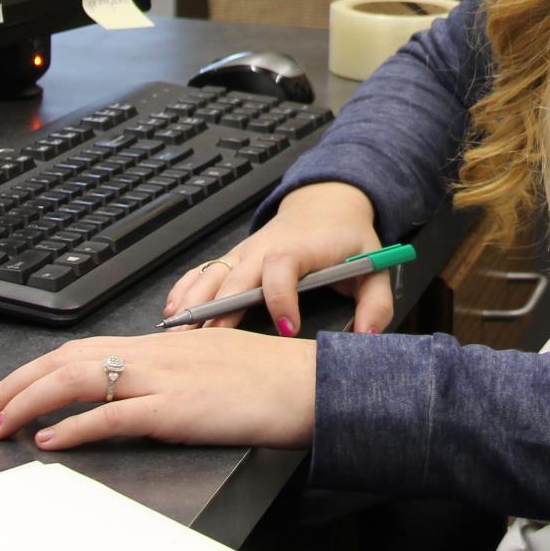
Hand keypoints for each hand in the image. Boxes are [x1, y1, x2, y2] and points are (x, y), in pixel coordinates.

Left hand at [0, 330, 314, 450]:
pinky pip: (114, 414)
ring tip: (0, 426)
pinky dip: (75, 426)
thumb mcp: (210, 370)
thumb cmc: (270, 382)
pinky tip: (51, 441)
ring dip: (30, 402)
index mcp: (163, 344)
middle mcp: (157, 353)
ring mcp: (166, 379)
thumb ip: (170, 377)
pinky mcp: (178, 408)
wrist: (312, 385)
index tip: (6, 393)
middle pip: (67, 359)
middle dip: (16, 384)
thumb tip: (131, 395)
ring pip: (80, 379)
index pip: (83, 350)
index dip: (36, 370)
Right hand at [162, 181, 392, 336]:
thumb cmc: (348, 239)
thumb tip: (367, 337)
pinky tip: (173, 311)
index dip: (282, 298)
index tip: (287, 329)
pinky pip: (203, 271)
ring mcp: (246, 252)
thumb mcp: (374, 265)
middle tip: (209, 347)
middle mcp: (266, 248)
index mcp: (301, 247)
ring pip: (213, 274)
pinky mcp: (234, 258)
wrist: (328, 203)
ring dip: (195, 302)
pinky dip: (185, 289)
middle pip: (235, 276)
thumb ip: (376, 302)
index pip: (283, 267)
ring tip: (179, 333)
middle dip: (220, 310)